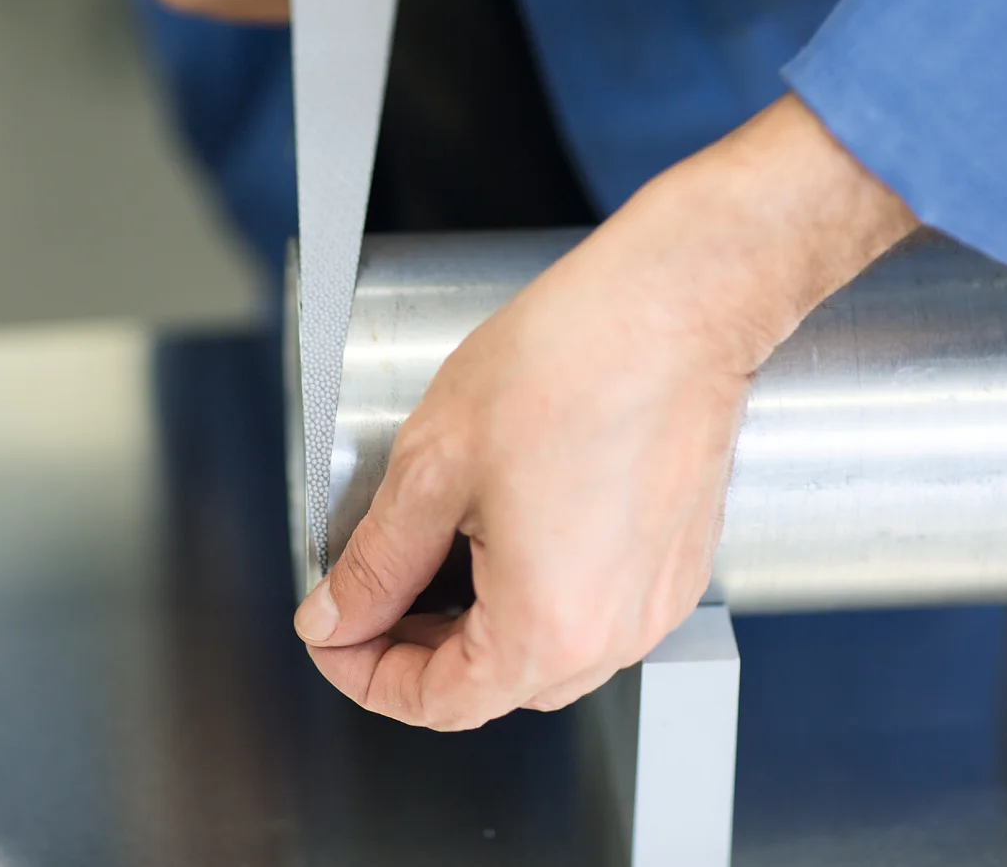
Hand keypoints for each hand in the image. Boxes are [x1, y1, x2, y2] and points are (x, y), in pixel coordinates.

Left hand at [294, 95, 917, 728]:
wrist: (675, 305)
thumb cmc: (573, 364)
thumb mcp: (433, 467)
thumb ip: (375, 564)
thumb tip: (336, 617)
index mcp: (547, 630)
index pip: (435, 703)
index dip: (362, 673)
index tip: (332, 629)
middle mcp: (613, 637)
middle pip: (488, 687)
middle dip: (412, 645)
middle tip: (366, 585)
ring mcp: (654, 605)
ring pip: (540, 653)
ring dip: (471, 621)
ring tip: (429, 552)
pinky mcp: (675, 567)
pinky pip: (589, 614)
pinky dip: (531, 594)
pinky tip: (499, 530)